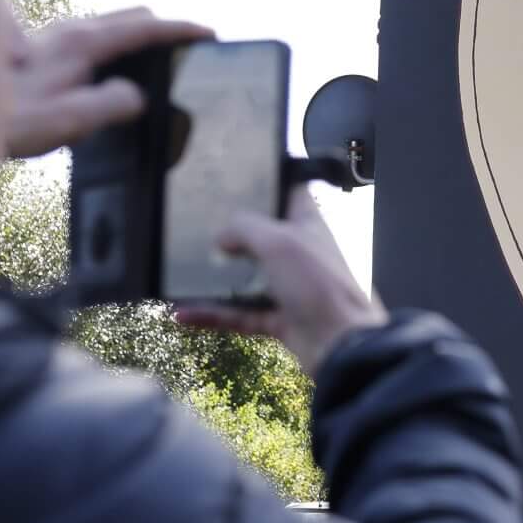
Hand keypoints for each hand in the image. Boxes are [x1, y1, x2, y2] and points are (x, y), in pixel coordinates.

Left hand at [5, 5, 214, 159]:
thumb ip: (111, 104)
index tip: (210, 34)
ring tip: (156, 58)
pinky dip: (113, 46)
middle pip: (129, 17)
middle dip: (163, 28)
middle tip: (189, 48)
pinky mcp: (36, 52)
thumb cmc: (1, 122)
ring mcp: (50, 39)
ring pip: (107, 25)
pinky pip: (89, 38)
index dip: (181, 31)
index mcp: (80, 45)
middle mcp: (66, 33)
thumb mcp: (65, 122)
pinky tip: (106, 72)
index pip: (144, 28)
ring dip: (137, 36)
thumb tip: (139, 95)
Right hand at [175, 186, 387, 374]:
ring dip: (215, 279)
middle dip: (231, 235)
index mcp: (308, 225)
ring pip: (245, 279)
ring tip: (180, 272)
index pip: (289, 193)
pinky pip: (239, 315)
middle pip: (260, 238)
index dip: (267, 182)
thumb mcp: (279, 242)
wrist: (342, 346)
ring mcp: (289, 289)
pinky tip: (183, 313)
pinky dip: (212, 315)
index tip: (238, 177)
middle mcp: (299, 254)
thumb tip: (221, 236)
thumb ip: (245, 228)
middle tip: (195, 226)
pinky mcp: (279, 321)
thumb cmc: (320, 284)